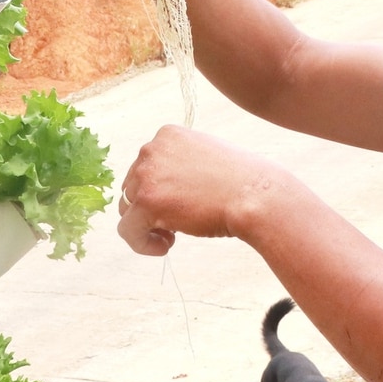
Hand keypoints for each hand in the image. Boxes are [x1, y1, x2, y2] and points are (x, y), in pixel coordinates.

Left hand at [116, 125, 294, 255]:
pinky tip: (166, 246)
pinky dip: (142, 244)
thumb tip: (159, 189)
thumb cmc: (240, 182)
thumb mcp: (205, 157)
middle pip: (132, 187)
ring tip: (174, 235)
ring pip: (127, 209)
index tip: (182, 202)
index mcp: (167, 135)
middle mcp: (152, 149)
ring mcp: (147, 174)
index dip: (160, 190)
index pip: (146, 167)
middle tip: (179, 222)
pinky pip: (127, 230)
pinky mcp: (147, 202)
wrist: (256, 196)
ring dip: (148, 226)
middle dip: (152, 208)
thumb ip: (179, 165)